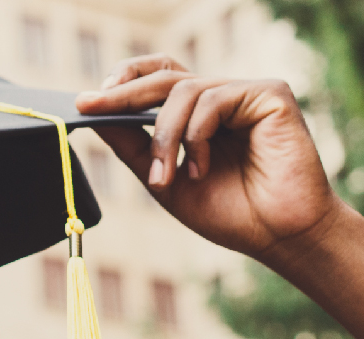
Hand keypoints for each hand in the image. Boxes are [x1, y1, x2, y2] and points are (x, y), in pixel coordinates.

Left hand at [76, 55, 342, 268]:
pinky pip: (215, 98)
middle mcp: (222, 97)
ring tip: (167, 176)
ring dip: (164, 135)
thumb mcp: (162, 179)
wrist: (276, 236)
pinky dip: (197, 135)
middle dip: (122, 96)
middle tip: (91, 106)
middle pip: (164, 77)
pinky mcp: (271, 95)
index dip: (125, 80)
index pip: (158, 76)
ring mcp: (247, 93)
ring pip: (184, 90)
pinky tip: (202, 167)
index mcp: (199, 113)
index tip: (87, 101)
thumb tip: (92, 112)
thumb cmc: (228, 212)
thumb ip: (132, 146)